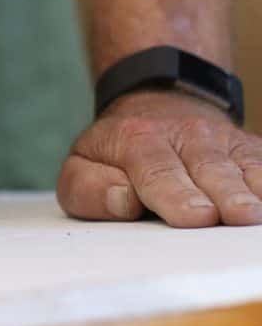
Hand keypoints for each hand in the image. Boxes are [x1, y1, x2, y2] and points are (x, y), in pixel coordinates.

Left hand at [57, 90, 261, 226]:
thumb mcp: (81, 166)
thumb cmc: (116, 153)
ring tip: (256, 216)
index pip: (157, 171)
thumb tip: (123, 201)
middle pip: (208, 168)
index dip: (177, 194)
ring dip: (253, 189)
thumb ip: (89, 188)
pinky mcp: (249, 149)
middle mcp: (185, 135)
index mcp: (136, 140)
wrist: (156, 108)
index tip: (196, 216)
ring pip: (243, 165)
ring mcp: (222, 140)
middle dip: (223, 193)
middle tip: (235, 216)